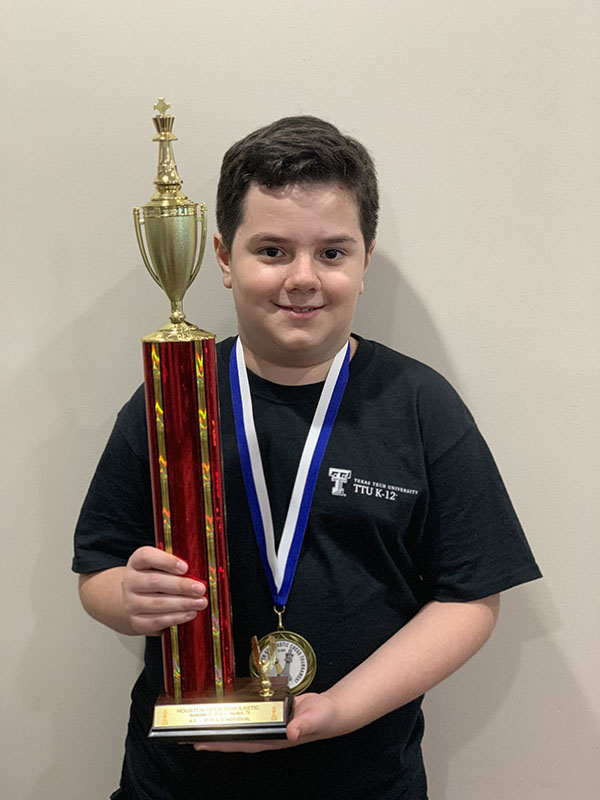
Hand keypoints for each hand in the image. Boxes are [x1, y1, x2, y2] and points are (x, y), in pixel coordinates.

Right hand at [122, 546, 206, 634]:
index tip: (185, 567)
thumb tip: (198, 571)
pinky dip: (176, 618)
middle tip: (200, 588)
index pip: (146, 556)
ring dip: (182, 603)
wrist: (135, 599)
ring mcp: (131, 602)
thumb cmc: (154, 577)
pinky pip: (157, 621)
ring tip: (200, 602)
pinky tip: (190, 613)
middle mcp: (130, 581)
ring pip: (157, 603)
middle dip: (181, 586)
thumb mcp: (160, 565)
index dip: (166, 561)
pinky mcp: (136, 621)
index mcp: (136, 562)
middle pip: (155, 582)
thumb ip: (175, 565)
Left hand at [193, 691, 343, 753]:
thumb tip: (291, 732)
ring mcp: (268, 726)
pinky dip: (236, 714)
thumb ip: (302, 725)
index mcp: (273, 739)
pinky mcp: (271, 715)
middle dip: (213, 738)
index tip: (200, 744)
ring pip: (240, 728)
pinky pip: (249, 717)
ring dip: (222, 726)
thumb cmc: (323, 717)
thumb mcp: (314, 719)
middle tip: (189, 735)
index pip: (241, 743)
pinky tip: (227, 710)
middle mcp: (267, 735)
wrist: (331, 711)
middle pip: (235, 738)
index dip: (220, 745)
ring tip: (202, 723)